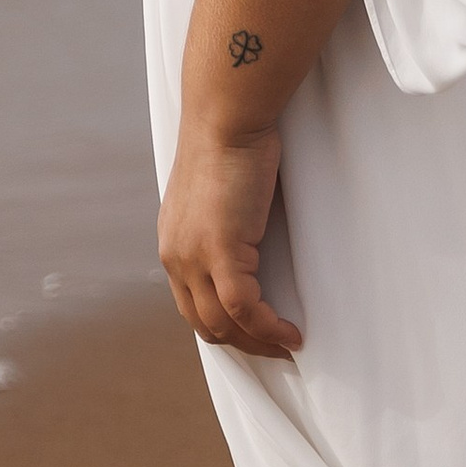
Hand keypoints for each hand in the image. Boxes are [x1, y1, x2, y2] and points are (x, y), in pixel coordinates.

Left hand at [159, 124, 299, 357]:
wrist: (226, 116)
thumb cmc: (231, 143)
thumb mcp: (218, 196)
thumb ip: (223, 226)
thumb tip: (249, 248)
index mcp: (173, 244)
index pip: (191, 306)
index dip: (224, 328)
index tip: (255, 336)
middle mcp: (175, 256)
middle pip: (204, 323)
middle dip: (243, 345)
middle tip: (277, 350)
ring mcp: (194, 257)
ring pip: (224, 324)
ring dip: (259, 343)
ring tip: (288, 345)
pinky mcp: (220, 251)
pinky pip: (245, 309)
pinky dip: (270, 328)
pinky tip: (292, 333)